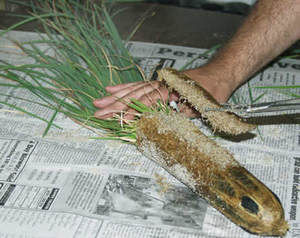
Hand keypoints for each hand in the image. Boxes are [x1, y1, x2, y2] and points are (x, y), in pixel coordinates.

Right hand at [93, 67, 233, 119]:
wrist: (219, 74)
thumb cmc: (212, 90)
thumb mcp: (200, 105)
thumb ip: (180, 113)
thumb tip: (162, 122)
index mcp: (170, 89)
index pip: (146, 102)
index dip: (133, 112)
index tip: (119, 121)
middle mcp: (160, 84)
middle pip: (135, 95)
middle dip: (115, 104)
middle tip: (97, 111)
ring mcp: (158, 82)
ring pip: (133, 89)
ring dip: (115, 96)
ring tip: (99, 101)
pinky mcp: (158, 83)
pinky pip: (139, 85)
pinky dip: (125, 87)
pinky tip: (113, 88)